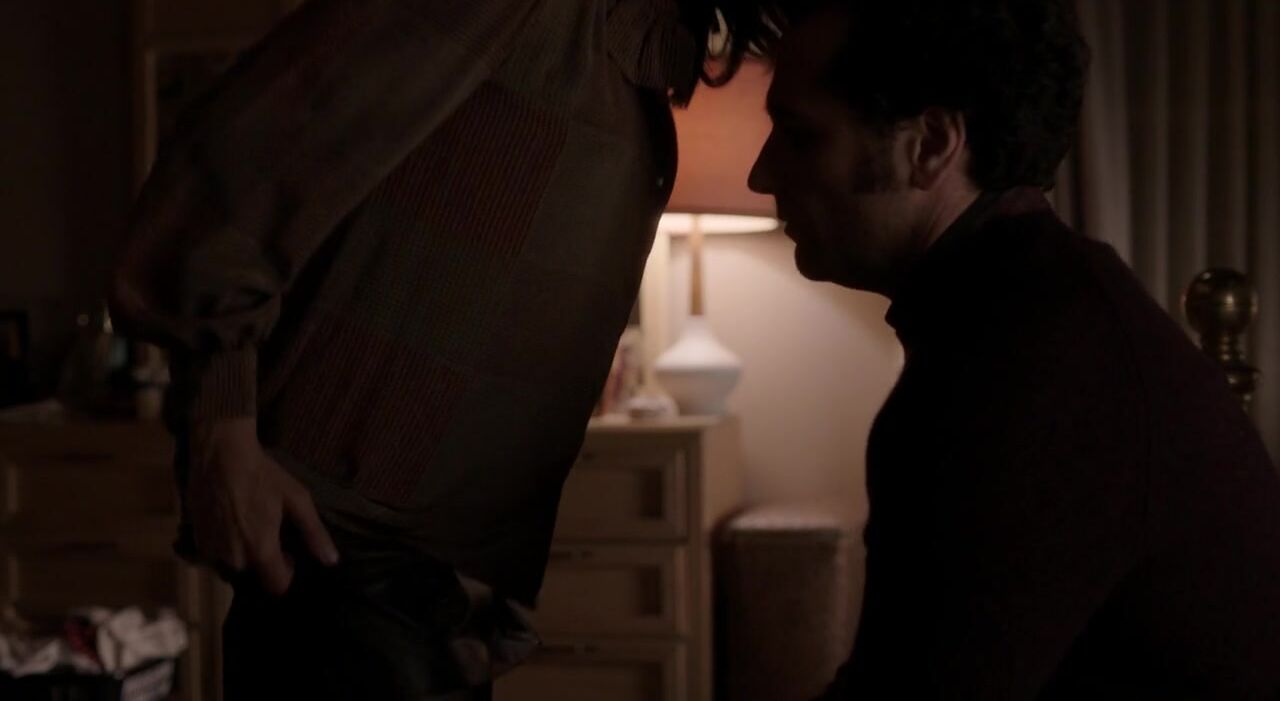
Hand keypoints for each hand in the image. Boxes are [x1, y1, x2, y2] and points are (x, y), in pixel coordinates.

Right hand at [187, 417, 339, 594]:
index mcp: (260, 550)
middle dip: (262, 558)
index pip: (276, 586)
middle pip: (254, 574)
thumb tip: (332, 561)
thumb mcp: (297, 500)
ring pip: (232, 566)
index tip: (287, 552)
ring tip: (246, 523)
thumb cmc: (263, 476)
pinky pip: (213, 555)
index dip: (286, 571)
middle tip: (266, 529)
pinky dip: (222, 545)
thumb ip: (314, 534)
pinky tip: (229, 521)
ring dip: (241, 552)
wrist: (220, 455)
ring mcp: (210, 550)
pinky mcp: (194, 540)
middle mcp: (233, 558)